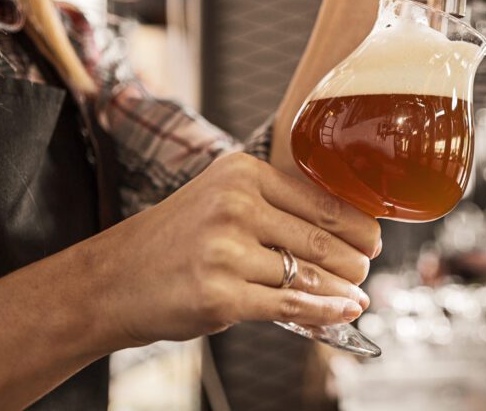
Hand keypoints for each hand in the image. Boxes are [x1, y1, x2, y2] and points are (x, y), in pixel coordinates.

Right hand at [88, 153, 381, 345]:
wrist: (112, 279)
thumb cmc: (174, 239)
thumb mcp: (220, 199)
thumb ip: (274, 206)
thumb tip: (342, 229)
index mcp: (241, 173)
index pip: (319, 199)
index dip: (355, 223)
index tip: (373, 236)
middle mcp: (234, 206)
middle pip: (319, 237)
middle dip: (354, 259)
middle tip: (366, 268)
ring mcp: (225, 252)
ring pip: (308, 274)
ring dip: (342, 288)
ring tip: (358, 295)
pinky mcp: (220, 296)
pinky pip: (290, 306)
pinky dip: (324, 312)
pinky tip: (343, 312)